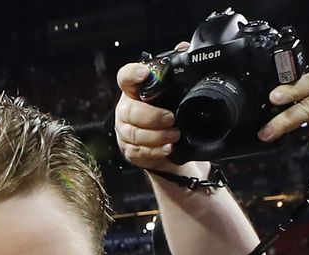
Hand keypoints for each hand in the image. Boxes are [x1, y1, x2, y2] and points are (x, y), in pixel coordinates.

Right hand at [114, 48, 211, 181]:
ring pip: (134, 134)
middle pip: (130, 111)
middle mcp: (125, 109)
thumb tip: (184, 47)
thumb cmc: (167, 108)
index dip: (133, 74)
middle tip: (170, 118)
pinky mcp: (129, 150)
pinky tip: (168, 149)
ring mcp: (125, 130)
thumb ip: (176, 68)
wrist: (167, 139)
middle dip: (151, 117)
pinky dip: (155, 152)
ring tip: (175, 136)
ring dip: (156, 137)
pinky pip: (138, 153)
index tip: (145, 74)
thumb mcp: (173, 88)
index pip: (125, 77)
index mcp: (133, 90)